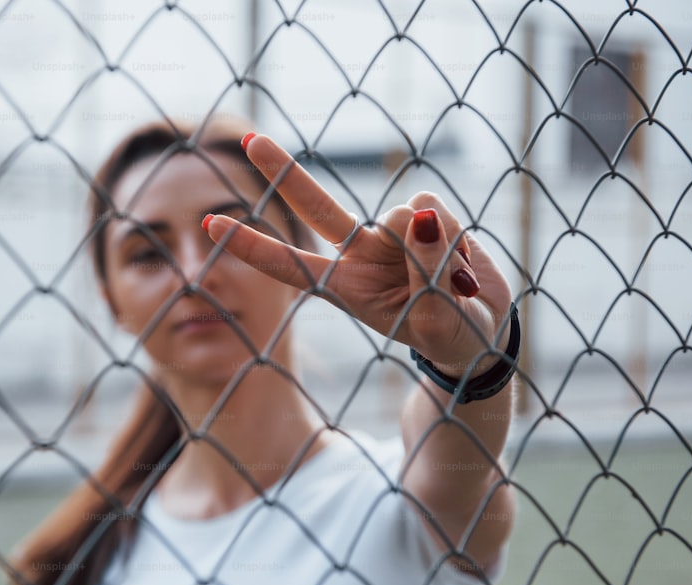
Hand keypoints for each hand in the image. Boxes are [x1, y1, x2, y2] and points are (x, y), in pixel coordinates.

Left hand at [203, 133, 513, 377]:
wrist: (481, 330)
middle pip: (316, 206)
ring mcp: (391, 233)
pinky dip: (452, 235)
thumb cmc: (448, 336)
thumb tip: (420, 215)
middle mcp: (360, 253)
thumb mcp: (435, 320)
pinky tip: (461, 263)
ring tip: (452, 283)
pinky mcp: (425, 216)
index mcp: (346, 288)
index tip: (210, 224)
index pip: (290, 265)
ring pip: (404, 213)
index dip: (251, 246)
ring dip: (436, 247)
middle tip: (250, 140)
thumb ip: (427, 270)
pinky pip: (433, 207)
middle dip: (284, 172)